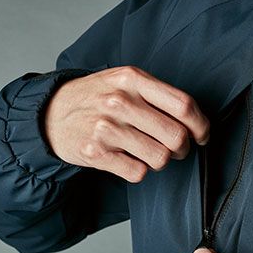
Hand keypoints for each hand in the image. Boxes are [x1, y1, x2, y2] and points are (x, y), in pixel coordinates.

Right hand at [43, 65, 210, 181]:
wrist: (50, 113)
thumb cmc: (95, 97)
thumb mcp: (124, 80)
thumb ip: (157, 94)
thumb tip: (195, 120)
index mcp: (133, 79)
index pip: (184, 105)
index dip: (201, 125)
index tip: (202, 135)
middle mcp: (120, 101)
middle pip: (176, 136)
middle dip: (183, 148)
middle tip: (177, 149)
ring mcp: (106, 128)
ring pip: (160, 158)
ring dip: (161, 161)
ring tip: (150, 152)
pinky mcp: (96, 154)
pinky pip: (138, 172)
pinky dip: (139, 170)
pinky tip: (129, 159)